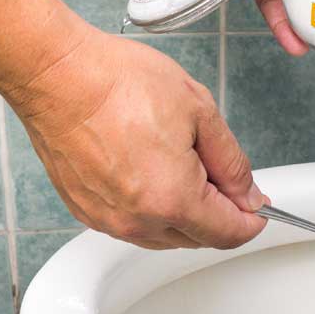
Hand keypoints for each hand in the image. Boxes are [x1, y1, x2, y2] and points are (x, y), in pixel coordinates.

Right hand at [5, 25, 267, 249]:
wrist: (56, 74)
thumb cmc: (117, 83)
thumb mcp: (199, 111)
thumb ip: (231, 162)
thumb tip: (248, 193)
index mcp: (172, 199)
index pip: (227, 233)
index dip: (251, 222)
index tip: (258, 209)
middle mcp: (137, 220)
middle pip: (197, 239)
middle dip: (218, 214)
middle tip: (221, 174)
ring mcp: (107, 219)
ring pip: (164, 235)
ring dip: (184, 213)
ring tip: (180, 163)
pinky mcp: (85, 210)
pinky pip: (132, 224)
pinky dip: (150, 208)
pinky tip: (150, 171)